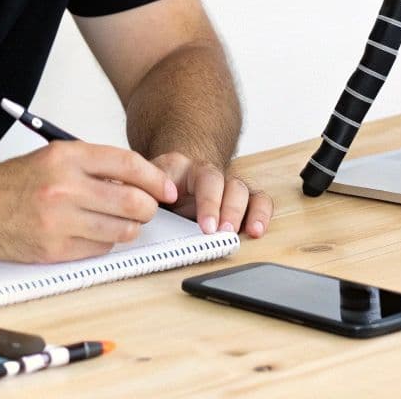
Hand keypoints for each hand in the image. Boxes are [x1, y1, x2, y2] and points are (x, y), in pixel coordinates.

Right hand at [0, 142, 177, 262]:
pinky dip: (103, 243)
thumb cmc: (17, 182)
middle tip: (145, 209)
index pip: (128, 164)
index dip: (154, 178)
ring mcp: (59, 220)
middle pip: (133, 201)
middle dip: (147, 207)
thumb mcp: (55, 157)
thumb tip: (143, 181)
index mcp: (66, 156)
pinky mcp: (53, 249)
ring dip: (127, 228)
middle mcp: (64, 186)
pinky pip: (99, 249)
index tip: (165, 189)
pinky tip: (90, 233)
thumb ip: (96, 165)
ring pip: (122, 230)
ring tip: (117, 221)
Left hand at [151, 152, 271, 238]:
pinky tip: (257, 231)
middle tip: (222, 232)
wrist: (168, 178)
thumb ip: (141, 194)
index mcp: (181, 168)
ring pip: (242, 190)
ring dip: (244, 213)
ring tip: (245, 233)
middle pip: (224, 183)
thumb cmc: (156, 187)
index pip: (200, 178)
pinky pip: (258, 201)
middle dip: (226, 209)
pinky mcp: (239, 201)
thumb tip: (138, 210)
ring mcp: (224, 186)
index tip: (207, 226)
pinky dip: (261, 215)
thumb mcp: (142, 186)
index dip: (208, 202)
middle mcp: (207, 174)